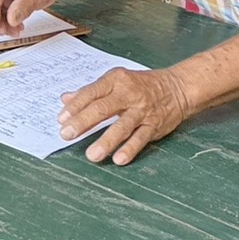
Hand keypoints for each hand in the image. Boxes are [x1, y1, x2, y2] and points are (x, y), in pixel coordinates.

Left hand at [59, 67, 192, 164]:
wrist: (177, 87)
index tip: (61, 119)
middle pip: (103, 109)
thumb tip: (65, 99)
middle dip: (83, 122)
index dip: (75, 106)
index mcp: (115, 80)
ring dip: (106, 141)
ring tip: (92, 155)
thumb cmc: (141, 84)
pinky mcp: (154, 125)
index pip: (91, 93)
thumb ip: (91, 91)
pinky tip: (119, 159)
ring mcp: (142, 111)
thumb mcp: (115, 81)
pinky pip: (140, 138)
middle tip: (66, 135)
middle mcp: (128, 94)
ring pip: (122, 126)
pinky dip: (130, 149)